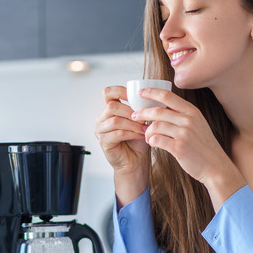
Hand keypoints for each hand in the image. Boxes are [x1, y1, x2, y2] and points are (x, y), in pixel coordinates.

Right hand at [94, 86, 150, 202]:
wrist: (136, 162)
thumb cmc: (138, 141)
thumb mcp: (141, 121)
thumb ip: (141, 108)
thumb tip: (152, 96)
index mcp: (109, 110)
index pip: (108, 92)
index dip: (121, 91)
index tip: (136, 95)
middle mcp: (102, 119)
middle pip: (111, 106)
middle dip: (130, 111)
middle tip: (144, 117)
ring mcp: (100, 131)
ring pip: (114, 120)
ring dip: (132, 124)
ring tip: (145, 129)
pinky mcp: (103, 142)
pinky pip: (117, 134)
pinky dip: (132, 134)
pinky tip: (141, 136)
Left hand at [131, 87, 245, 203]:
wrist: (216, 166)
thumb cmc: (203, 146)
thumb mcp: (197, 124)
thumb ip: (182, 115)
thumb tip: (160, 109)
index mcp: (192, 111)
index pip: (168, 96)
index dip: (151, 92)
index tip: (140, 93)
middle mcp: (188, 120)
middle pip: (158, 111)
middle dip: (142, 113)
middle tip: (134, 116)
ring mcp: (184, 134)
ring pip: (155, 126)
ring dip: (147, 131)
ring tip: (147, 136)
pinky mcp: (179, 148)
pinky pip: (157, 140)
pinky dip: (151, 141)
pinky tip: (152, 144)